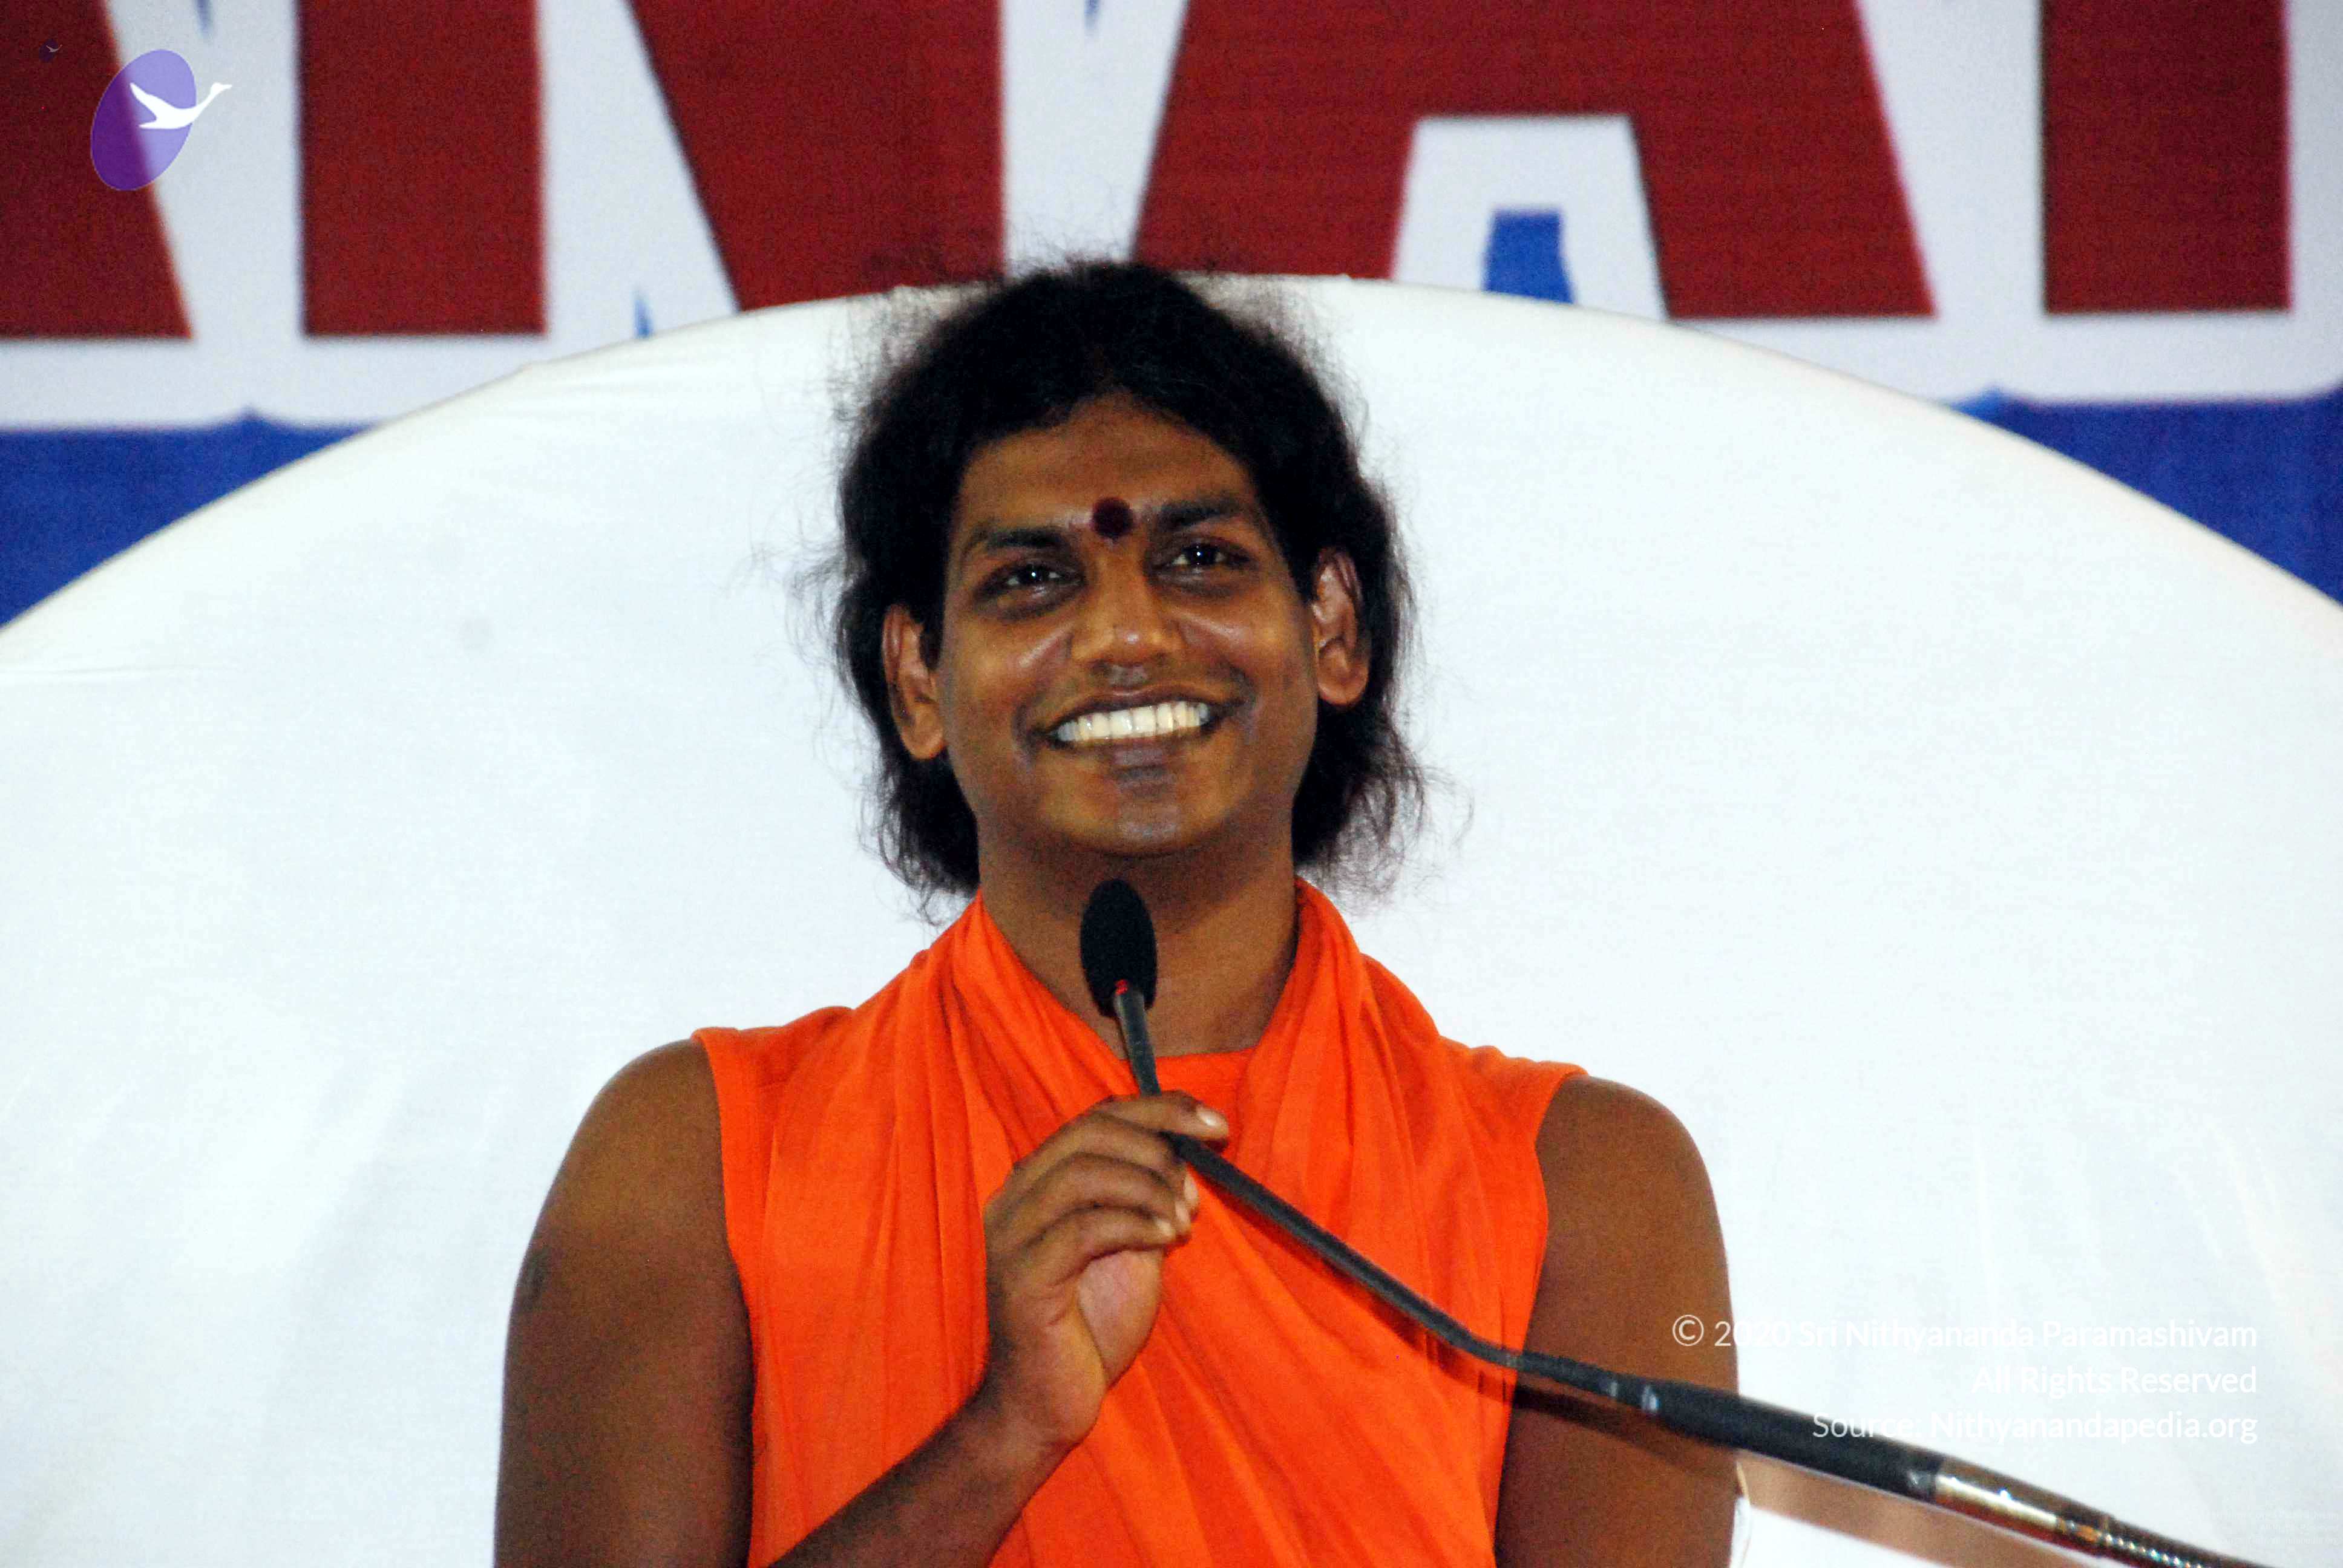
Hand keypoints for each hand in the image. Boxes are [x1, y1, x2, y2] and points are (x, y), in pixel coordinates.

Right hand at [973, 1094, 1228, 1455]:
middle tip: (1199, 1185)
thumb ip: (1146, 1198)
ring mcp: (1012, 1236)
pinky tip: (1168, 1238)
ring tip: (1184, 1222)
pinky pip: (1083, 1229)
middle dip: (1159, 1143)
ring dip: (1149, 1187)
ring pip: (1083, 1172)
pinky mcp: (1022, 1278)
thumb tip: (1189, 1153)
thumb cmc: (1092, 1325)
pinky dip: (1135, 1223)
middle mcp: (1015, 1198)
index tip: (1215, 1125)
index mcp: (1038, 1181)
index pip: (1099, 1117)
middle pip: (1090, 1132)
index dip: (1161, 1109)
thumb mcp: (1129, 1245)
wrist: (1048, 1403)